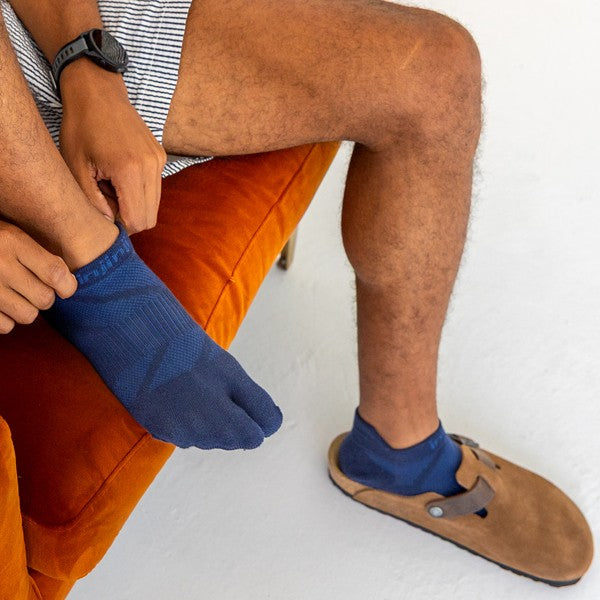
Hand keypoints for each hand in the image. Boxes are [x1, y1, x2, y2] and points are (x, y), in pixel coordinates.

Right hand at [0, 221, 76, 333]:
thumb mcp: (13, 234)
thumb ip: (39, 253)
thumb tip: (68, 282)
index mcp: (12, 241)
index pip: (56, 274)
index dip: (68, 286)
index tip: (66, 287)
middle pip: (45, 299)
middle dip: (44, 296)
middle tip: (33, 287)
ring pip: (28, 316)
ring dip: (27, 309)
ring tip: (16, 296)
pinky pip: (5, 326)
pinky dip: (6, 319)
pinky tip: (1, 305)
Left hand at [59, 61, 166, 233]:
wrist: (97, 92)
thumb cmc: (81, 127)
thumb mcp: (76, 167)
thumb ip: (93, 202)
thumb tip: (110, 224)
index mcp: (128, 170)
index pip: (137, 220)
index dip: (121, 226)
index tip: (104, 214)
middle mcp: (150, 167)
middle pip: (150, 217)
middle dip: (130, 218)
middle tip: (108, 202)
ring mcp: (159, 160)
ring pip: (155, 205)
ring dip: (136, 205)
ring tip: (113, 187)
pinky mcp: (160, 156)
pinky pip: (155, 188)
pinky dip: (140, 191)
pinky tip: (121, 176)